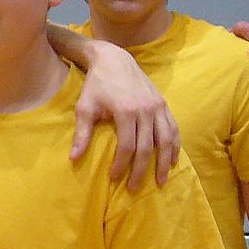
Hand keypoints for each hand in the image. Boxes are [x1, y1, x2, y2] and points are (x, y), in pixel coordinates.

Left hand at [72, 42, 179, 189]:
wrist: (115, 60)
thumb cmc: (96, 85)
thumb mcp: (85, 107)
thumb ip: (82, 133)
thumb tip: (74, 158)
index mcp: (127, 111)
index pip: (127, 146)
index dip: (121, 164)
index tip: (114, 178)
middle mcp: (146, 109)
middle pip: (148, 147)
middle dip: (142, 170)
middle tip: (134, 188)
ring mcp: (158, 107)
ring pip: (166, 140)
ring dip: (164, 162)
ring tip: (160, 181)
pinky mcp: (164, 104)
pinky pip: (173, 129)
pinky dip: (175, 146)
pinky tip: (173, 160)